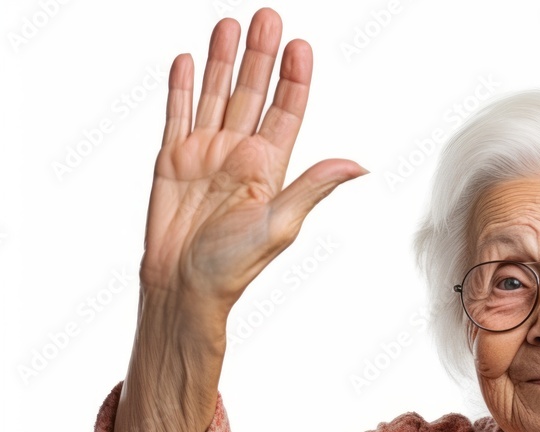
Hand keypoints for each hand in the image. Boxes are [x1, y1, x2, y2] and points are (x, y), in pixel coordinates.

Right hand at [140, 7, 364, 314]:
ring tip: (230, 25)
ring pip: (216, 95)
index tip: (299, 47)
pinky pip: (177, 115)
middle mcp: (239, 155)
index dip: (293, 79)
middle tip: (268, 18)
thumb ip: (312, 187)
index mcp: (269, 168)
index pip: (286, 112)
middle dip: (260, 56)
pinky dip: (181, 88)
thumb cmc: (232, 268)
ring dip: (223, 61)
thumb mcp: (280, 225)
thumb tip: (357, 165)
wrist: (182, 287)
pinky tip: (188, 62)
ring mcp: (205, 154)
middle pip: (253, 94)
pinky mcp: (172, 160)